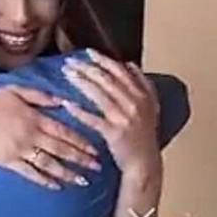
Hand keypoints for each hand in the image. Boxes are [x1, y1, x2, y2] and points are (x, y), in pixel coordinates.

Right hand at [0, 86, 99, 188]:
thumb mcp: (15, 91)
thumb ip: (39, 96)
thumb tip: (61, 101)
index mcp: (34, 117)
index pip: (63, 131)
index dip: (81, 141)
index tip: (95, 149)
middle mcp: (31, 135)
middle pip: (61, 149)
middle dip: (81, 159)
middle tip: (97, 167)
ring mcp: (20, 150)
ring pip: (49, 163)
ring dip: (67, 172)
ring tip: (82, 181)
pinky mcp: (8, 161)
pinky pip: (30, 173)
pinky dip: (44, 180)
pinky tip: (56, 186)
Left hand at [61, 49, 160, 173]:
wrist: (144, 163)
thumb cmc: (143, 136)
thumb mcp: (149, 107)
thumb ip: (142, 84)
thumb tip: (130, 64)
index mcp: (143, 95)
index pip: (121, 72)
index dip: (104, 60)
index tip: (88, 52)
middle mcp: (135, 104)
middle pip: (108, 80)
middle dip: (87, 68)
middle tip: (70, 62)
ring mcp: (125, 118)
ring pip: (100, 95)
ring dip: (81, 82)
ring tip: (67, 74)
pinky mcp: (114, 133)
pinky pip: (93, 119)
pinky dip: (79, 111)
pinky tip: (67, 104)